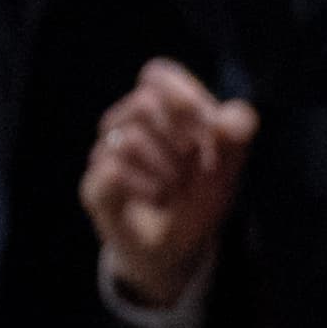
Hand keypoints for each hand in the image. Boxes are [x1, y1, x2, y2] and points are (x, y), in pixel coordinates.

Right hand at [79, 58, 256, 309]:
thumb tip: (233, 116)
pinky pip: (113, 171)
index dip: (181, 95)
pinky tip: (156, 199)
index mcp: (160, 111)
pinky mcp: (93, 186)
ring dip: (167, 169)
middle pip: (143, 102)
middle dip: (181, 137)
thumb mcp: (227, 172)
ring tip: (176, 188)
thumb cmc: (200, 201)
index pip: (157, 75)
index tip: (206, 127)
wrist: (175, 252)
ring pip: (128, 138)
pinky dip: (147, 188)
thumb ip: (233, 141)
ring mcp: (105, 153)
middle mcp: (126, 124)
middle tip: (196, 164)